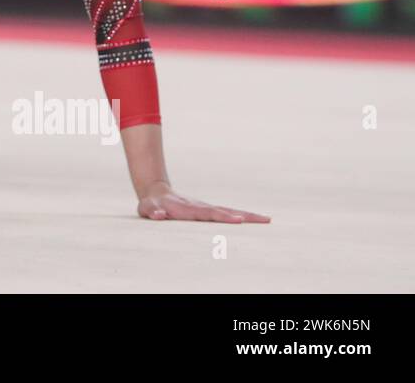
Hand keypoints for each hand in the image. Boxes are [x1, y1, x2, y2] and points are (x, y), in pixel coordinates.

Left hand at [137, 182, 269, 222]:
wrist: (157, 192)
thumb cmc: (152, 204)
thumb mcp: (147, 208)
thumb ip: (152, 211)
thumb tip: (159, 215)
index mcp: (188, 209)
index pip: (207, 214)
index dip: (222, 217)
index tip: (237, 220)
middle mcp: (201, 207)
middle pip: (225, 211)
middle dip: (244, 216)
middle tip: (264, 220)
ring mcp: (206, 208)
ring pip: (229, 211)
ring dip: (247, 216)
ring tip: (267, 220)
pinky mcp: (209, 210)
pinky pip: (227, 213)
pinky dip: (242, 216)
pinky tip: (256, 220)